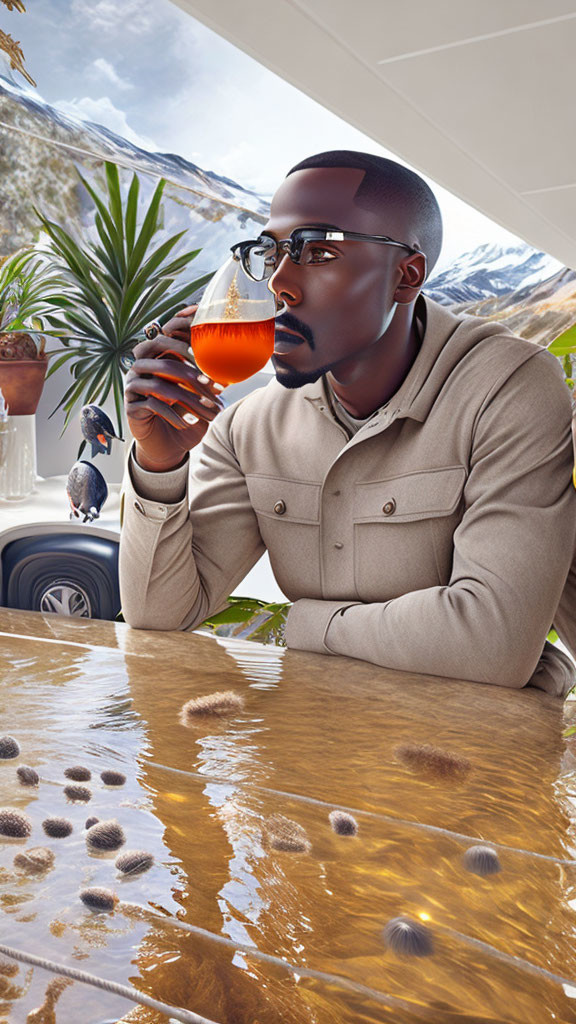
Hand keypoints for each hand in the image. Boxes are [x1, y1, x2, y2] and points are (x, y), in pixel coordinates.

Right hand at [125, 305, 225, 471]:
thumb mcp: (200, 399)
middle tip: (213, 388)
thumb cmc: (186, 417)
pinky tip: (188, 424)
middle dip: (192, 376)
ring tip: (208, 413)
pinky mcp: (130, 406)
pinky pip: (152, 404)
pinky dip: (173, 414)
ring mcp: (133, 386)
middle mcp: (141, 368)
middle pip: (165, 362)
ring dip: (188, 400)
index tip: (211, 364)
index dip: (189, 350)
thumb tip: (228, 370)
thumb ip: (208, 382)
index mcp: (157, 359)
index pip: (169, 343)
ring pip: (160, 385)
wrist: (167, 446)